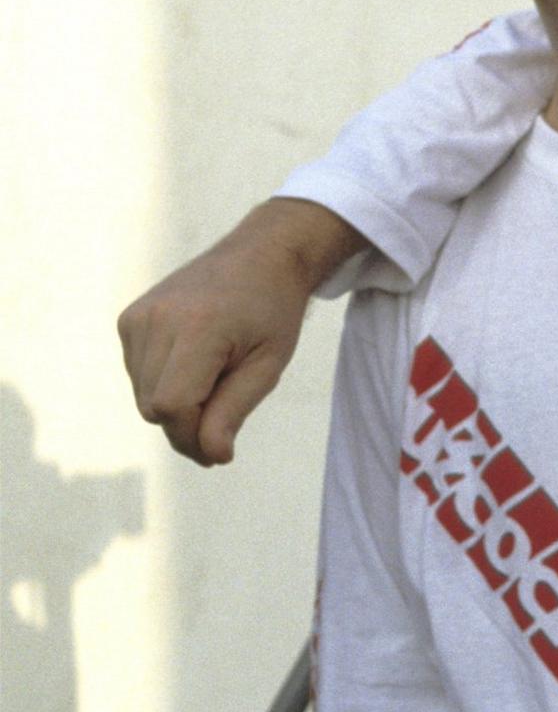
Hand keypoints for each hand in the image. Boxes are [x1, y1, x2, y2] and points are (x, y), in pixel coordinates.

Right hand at [118, 198, 361, 464]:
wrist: (260, 255)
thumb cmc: (273, 311)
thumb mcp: (268, 365)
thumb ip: (233, 412)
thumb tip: (210, 456)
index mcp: (197, 327)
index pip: (173, 406)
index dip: (193, 437)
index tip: (221, 451)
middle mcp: (157, 319)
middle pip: (154, 407)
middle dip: (187, 425)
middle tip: (227, 412)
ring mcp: (137, 316)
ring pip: (143, 395)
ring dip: (176, 403)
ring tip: (217, 374)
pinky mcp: (129, 318)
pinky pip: (138, 374)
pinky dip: (164, 382)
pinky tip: (197, 360)